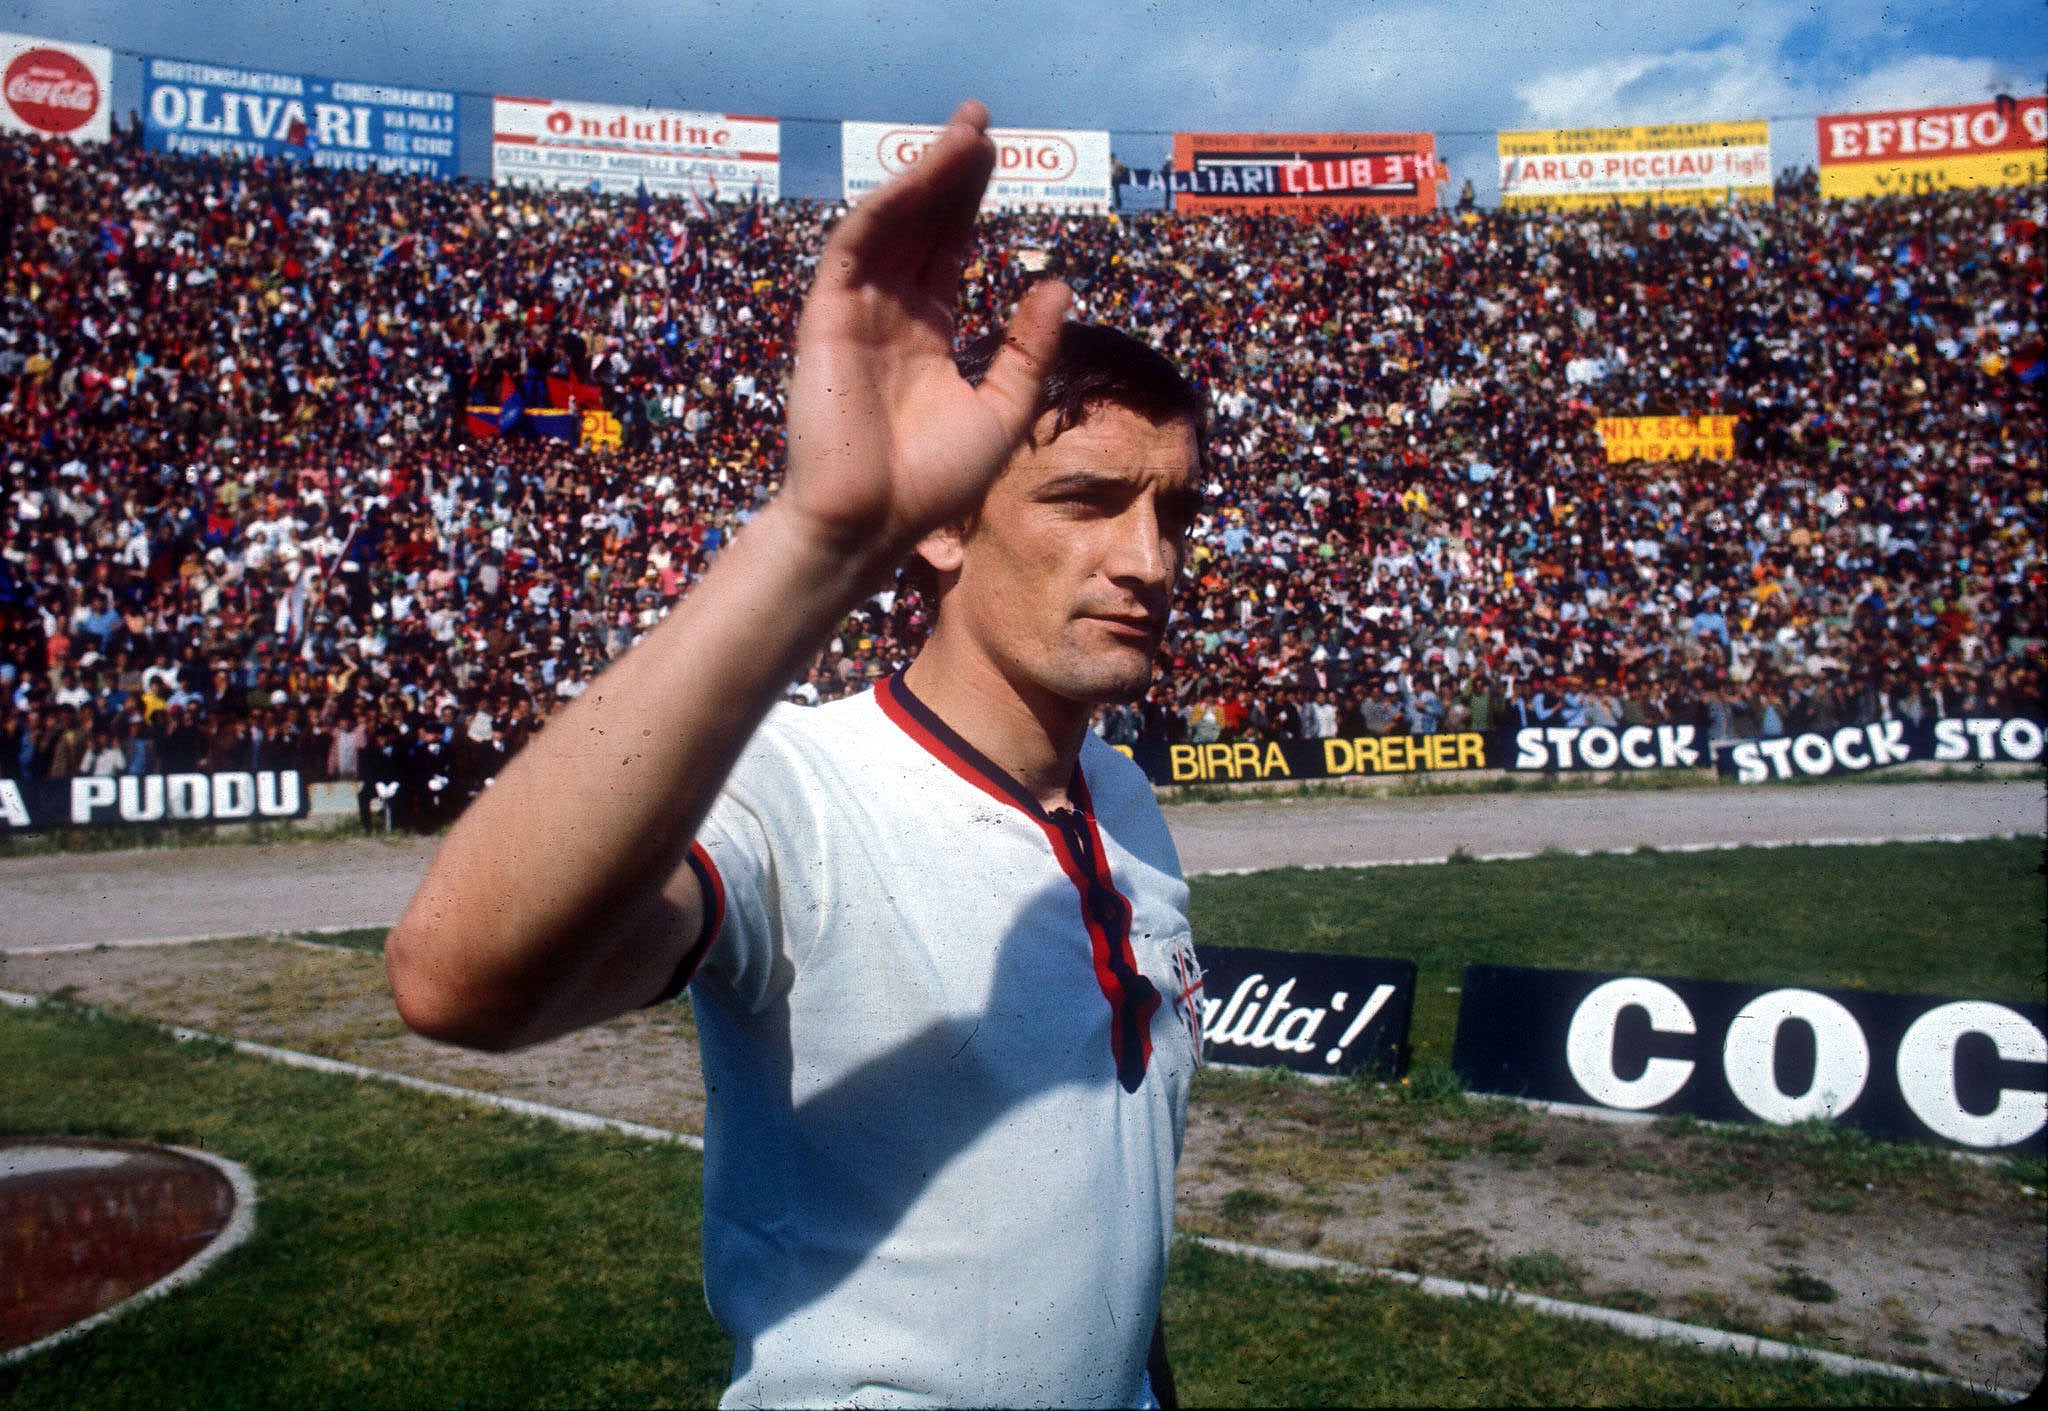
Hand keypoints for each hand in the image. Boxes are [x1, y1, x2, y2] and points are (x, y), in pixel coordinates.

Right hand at [781, 99, 1069, 563]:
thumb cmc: (932, 485)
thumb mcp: (1003, 409)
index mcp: (927, 334)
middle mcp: (891, 314)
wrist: (872, 525)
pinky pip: (857, 247)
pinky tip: (923, 174)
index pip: (948, 249)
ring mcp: (856, 312)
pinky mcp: (828, 317)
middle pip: (922, 225)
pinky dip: (888, 205)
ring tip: (964, 134)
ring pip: (891, 225)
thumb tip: (1057, 282)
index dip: (969, 201)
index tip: (996, 155)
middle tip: (982, 121)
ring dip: (923, 176)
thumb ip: (1028, 348)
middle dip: (950, 172)